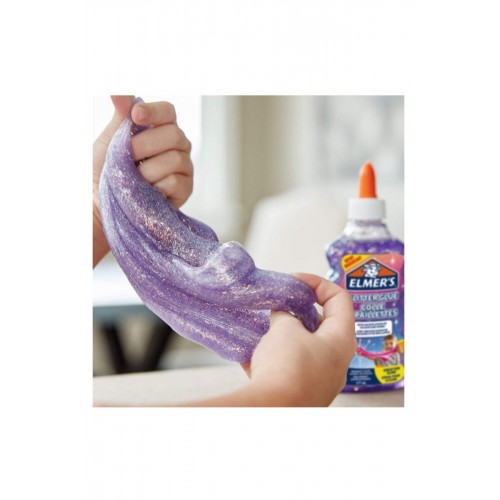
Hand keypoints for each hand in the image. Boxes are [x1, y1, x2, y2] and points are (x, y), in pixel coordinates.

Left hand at [93, 96, 192, 266]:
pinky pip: (176, 182)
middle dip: (144, 146)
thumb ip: (121, 115)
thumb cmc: (103, 173)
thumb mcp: (109, 141)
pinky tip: (148, 193)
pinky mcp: (185, 191)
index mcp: (159, 130)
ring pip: (176, 158)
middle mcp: (176, 147)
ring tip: (136, 180)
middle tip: (127, 158)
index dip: (154, 111)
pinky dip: (156, 187)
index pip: (169, 111)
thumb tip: (120, 89)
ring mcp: (183, 169)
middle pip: (175, 134)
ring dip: (148, 170)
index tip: (135, 116)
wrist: (100, 206)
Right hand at [240, 273, 355, 405]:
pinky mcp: (298, 392)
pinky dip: (270, 356)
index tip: (292, 280)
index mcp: (341, 339)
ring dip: (281, 333)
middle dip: (296, 309)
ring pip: (301, 346)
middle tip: (276, 303)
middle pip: (321, 323)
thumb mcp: (285, 329)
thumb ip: (285, 315)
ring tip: (261, 324)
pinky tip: (248, 351)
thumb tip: (282, 316)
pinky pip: (285, 367)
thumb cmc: (288, 366)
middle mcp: (334, 360)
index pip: (340, 298)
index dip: (317, 282)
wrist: (272, 411)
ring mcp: (317, 378)